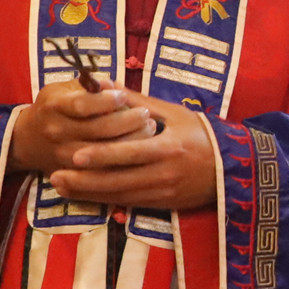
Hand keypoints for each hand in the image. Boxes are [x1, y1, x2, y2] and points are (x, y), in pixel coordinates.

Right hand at [7, 79, 154, 176]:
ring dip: (134, 139)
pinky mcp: (74, 173)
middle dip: (129, 120)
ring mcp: (65, 155)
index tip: (124, 96)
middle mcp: (57, 132)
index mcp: (54, 107)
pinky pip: (106, 169)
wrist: (28, 141)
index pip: (83, 105)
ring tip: (150, 127)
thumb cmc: (56, 108)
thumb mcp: (65, 90)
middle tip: (146, 114)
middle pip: (100, 129)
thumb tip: (113, 85)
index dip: (107, 101)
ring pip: (107, 152)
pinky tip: (142, 148)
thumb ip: (89, 87)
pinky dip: (127, 159)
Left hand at [47, 91, 218, 210]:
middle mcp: (165, 173)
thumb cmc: (203, 136)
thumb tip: (102, 84)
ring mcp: (164, 192)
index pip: (131, 153)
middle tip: (55, 176)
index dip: (103, 156)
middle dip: (85, 181)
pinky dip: (104, 200)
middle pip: (119, 180)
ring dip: (88, 193)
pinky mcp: (163, 204)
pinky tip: (84, 196)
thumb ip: (136, 101)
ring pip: (120, 195)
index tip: (76, 156)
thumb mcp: (175, 114)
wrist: (233, 169)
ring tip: (61, 187)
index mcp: (170, 148)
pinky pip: (128, 203)